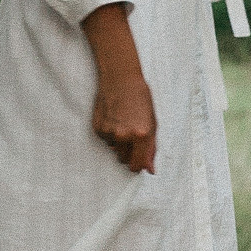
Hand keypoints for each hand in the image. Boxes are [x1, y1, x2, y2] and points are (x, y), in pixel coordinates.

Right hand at [81, 2, 157, 173]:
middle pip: (124, 159)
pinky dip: (108, 132)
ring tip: (122, 122)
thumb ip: (151, 149)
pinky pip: (105, 139)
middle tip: (131, 134)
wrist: (121, 80)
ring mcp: (110, 133)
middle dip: (128, 152)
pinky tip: (113, 117)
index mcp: (142, 136)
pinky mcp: (98, 129)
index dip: (138, 166)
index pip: (137, 166)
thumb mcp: (152, 123)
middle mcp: (124, 136)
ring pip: (114, 149)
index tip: (138, 162)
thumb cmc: (140, 100)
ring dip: (118, 141)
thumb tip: (150, 170)